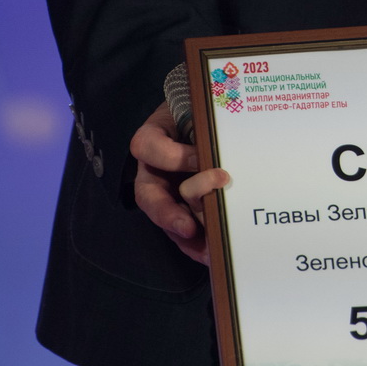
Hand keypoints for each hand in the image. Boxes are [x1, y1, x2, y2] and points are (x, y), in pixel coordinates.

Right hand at [130, 101, 207, 264]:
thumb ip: (200, 125)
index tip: (201, 157)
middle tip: (189, 227)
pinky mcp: (183, 208)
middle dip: (169, 214)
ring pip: (167, 218)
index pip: (148, 148)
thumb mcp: (196, 110)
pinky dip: (197, 245)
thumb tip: (217, 155)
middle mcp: (153, 171)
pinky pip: (183, 232)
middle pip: (149, 197)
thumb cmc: (199, 112)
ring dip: (187, 236)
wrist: (207, 121)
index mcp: (151, 140)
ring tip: (208, 249)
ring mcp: (167, 192)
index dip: (173, 157)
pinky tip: (212, 254)